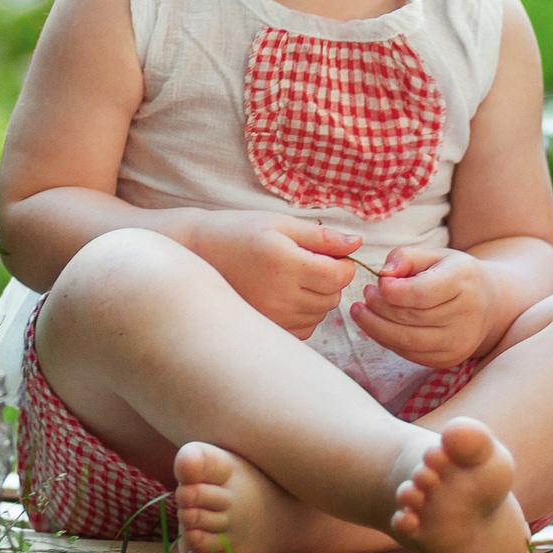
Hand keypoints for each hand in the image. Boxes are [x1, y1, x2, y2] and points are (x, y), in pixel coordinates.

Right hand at [186, 212, 359, 337]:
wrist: (196, 253)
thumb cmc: (238, 232)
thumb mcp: (280, 224)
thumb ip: (321, 236)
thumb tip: (356, 244)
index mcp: (285, 264)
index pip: (340, 276)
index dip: (342, 263)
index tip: (328, 252)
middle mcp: (279, 296)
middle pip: (332, 297)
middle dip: (330, 279)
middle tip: (306, 261)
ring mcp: (272, 317)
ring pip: (320, 314)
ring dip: (317, 297)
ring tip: (291, 277)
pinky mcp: (266, 329)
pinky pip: (304, 329)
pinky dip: (303, 314)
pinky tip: (284, 295)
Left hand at [349, 246, 497, 369]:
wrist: (489, 304)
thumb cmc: (455, 275)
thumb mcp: (435, 255)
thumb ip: (406, 257)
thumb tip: (384, 273)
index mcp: (463, 281)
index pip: (421, 293)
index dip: (392, 291)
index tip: (377, 282)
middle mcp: (466, 315)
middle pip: (410, 318)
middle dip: (379, 308)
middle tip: (365, 295)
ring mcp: (458, 342)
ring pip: (406, 341)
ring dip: (376, 328)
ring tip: (362, 312)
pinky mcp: (448, 359)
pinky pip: (409, 354)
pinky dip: (388, 341)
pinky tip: (378, 327)